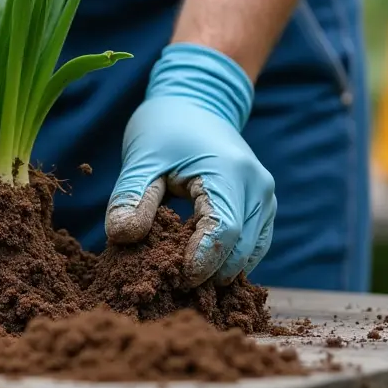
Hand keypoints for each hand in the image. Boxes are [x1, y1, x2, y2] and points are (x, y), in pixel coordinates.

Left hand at [105, 43, 275, 285]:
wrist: (198, 101)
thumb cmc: (166, 127)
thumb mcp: (141, 157)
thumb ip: (130, 196)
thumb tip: (122, 236)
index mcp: (229, 172)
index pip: (223, 231)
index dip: (202, 261)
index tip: (176, 280)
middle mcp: (258, 186)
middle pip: (242, 248)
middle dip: (211, 273)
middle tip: (174, 287)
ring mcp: (265, 196)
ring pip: (252, 252)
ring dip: (222, 270)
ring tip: (184, 281)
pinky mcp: (263, 205)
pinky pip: (254, 244)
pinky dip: (231, 259)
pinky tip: (201, 268)